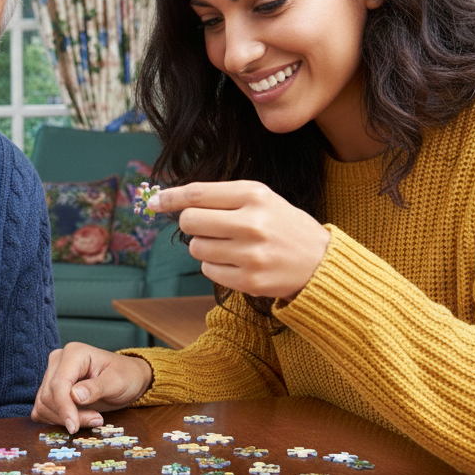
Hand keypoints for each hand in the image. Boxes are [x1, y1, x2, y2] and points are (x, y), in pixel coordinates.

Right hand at [31, 343, 153, 433]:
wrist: (127, 378)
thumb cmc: (125, 376)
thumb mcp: (117, 382)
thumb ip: (96, 388)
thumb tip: (74, 396)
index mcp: (73, 353)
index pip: (59, 384)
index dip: (64, 408)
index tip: (74, 427)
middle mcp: (58, 361)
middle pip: (49, 396)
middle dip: (69, 415)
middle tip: (96, 420)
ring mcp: (51, 374)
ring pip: (43, 405)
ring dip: (63, 419)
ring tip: (92, 418)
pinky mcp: (49, 389)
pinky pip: (42, 409)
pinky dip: (56, 419)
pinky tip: (76, 419)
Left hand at [153, 181, 329, 300]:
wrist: (321, 262)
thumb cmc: (282, 225)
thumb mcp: (260, 198)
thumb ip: (219, 196)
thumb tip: (167, 200)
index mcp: (254, 195)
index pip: (197, 194)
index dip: (170, 197)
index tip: (153, 202)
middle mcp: (251, 223)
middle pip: (189, 221)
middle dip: (192, 224)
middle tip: (210, 226)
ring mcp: (250, 254)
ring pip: (196, 248)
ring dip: (205, 247)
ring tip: (232, 245)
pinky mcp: (249, 280)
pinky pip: (208, 270)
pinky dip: (215, 266)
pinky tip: (237, 262)